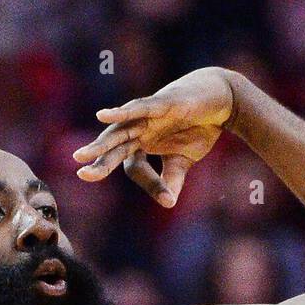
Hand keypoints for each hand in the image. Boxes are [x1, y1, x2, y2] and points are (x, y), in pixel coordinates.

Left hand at [73, 67, 238, 207]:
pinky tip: (103, 116)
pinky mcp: (161, 103)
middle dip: (98, 161)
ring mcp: (148, 116)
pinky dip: (121, 113)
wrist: (222, 99)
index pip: (133, 168)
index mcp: (142, 143)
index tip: (168, 198)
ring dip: (101, 142)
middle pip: (113, 147)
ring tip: (81, 155)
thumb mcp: (184, 160)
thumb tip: (168, 204)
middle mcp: (140, 129)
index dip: (150, 185)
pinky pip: (137, 109)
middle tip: (81, 174)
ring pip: (119, 130)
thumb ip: (172, 180)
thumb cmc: (200, 126)